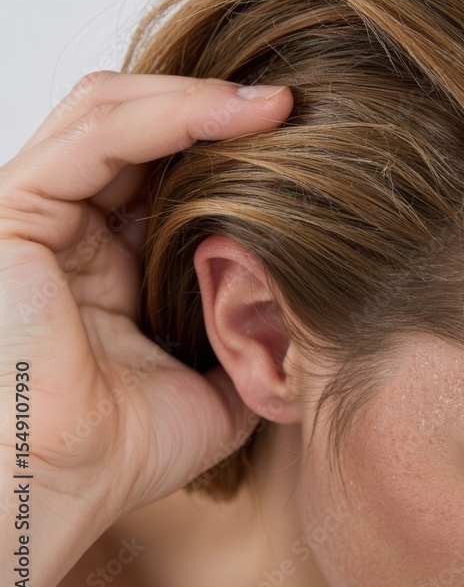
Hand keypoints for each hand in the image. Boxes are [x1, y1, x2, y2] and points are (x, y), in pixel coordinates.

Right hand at [0, 72, 291, 586]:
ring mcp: (43, 213)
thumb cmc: (126, 448)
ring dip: (203, 100)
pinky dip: (170, 113)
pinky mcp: (16, 207)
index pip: (170, 173)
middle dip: (222, 113)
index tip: (310, 145)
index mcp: (114, 262)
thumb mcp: (217, 381)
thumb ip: (249, 334)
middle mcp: (76, 229)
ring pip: (115, 113)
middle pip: (144, 129)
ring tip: (276, 104)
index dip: (235, 150)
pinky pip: (95, 135)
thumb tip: (308, 302)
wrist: (69, 485)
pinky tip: (237, 115)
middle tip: (297, 108)